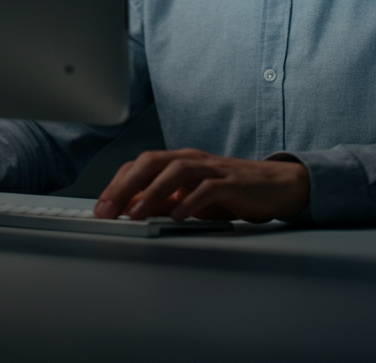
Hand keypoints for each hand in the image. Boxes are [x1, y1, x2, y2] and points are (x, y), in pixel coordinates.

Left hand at [93, 149, 309, 222]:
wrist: (274, 186)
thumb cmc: (229, 192)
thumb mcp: (191, 198)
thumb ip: (165, 201)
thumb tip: (133, 211)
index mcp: (178, 160)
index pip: (140, 165)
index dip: (118, 183)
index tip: (101, 207)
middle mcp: (191, 159)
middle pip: (151, 162)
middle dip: (126, 185)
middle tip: (108, 210)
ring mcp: (211, 169)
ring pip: (176, 171)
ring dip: (153, 192)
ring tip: (137, 212)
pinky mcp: (231, 182)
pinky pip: (207, 188)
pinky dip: (190, 200)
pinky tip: (178, 215)